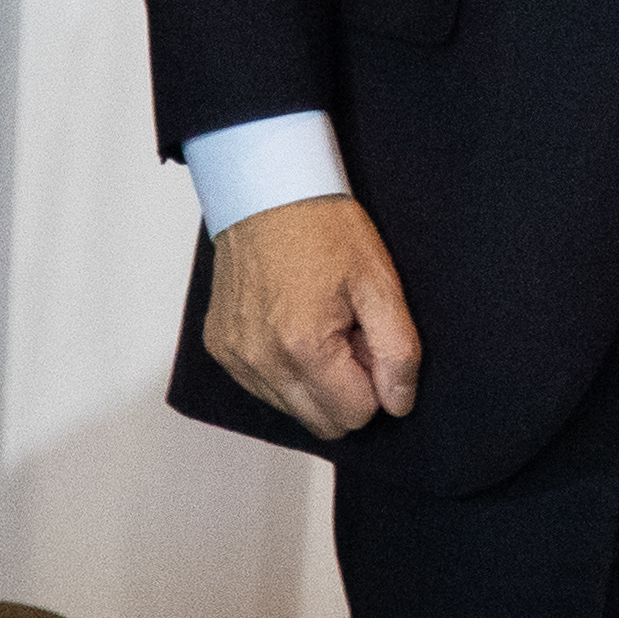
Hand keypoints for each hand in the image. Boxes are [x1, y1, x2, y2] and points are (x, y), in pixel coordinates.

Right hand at [204, 193, 421, 439]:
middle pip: (320, 422)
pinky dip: (286, 370)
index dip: (376, 383)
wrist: (268, 195)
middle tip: (351, 334)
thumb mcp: (382, 285)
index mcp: (303, 347)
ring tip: (322, 324)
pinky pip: (262, 388)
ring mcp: (234, 357)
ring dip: (316, 381)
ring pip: (291, 409)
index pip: (354, 414)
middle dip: (347, 388)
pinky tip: (295, 326)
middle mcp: (260, 360)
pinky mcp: (220, 349)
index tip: (372, 340)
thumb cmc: (325, 231)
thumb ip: (397, 352)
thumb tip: (399, 404)